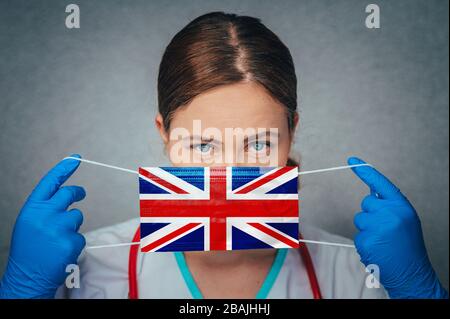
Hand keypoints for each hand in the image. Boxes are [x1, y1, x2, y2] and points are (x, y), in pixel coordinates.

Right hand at [0, 155, 85, 298]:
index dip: (64, 168)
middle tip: (80, 194)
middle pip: (69, 194)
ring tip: (56, 241)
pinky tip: (61, 252)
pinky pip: (80, 236)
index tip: (76, 158)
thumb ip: (45, 208)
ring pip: (77, 216)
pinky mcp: (71, 241)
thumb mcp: (30, 223)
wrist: (26, 277)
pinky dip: (74, 243)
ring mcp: (58, 227)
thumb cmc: (29, 250)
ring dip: (72, 226)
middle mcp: (44, 214)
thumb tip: (67, 195)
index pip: (50, 182)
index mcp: (32, 209)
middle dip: (77, 193)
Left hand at [348, 157, 447, 298]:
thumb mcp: (405, 220)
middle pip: (366, 203)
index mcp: (402, 207)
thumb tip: (372, 191)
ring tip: (382, 242)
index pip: (380, 183)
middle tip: (385, 230)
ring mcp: (378, 227)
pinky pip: (358, 236)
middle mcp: (390, 214)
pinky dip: (365, 243)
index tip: (351, 160)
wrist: (413, 274)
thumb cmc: (408, 247)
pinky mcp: (367, 240)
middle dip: (371, 214)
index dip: (365, 171)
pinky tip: (378, 250)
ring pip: (360, 219)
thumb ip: (389, 205)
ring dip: (367, 229)